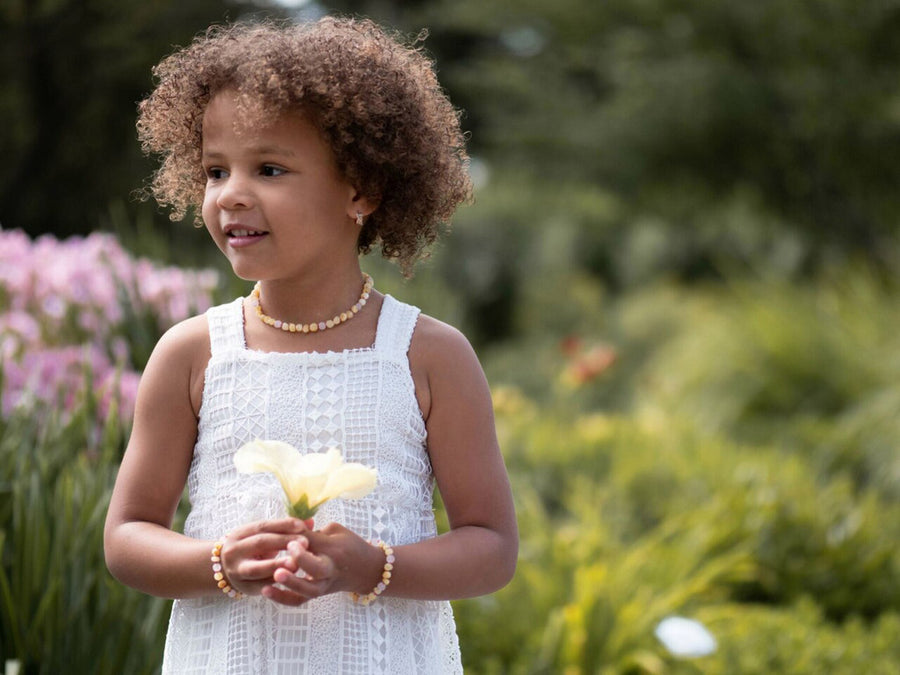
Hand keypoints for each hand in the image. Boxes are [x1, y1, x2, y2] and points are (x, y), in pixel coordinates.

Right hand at [218, 517, 310, 596]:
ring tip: (296, 563)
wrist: (224, 570)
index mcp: (239, 534)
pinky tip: (290, 579)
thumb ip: (284, 529)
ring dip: (277, 565)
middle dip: (283, 542)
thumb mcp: (262, 536)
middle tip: (305, 542)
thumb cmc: (251, 549)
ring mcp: (237, 571)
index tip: (302, 525)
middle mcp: (235, 551)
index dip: (283, 525)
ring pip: (257, 568)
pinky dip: (276, 582)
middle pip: (260, 543)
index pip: (262, 526)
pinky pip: (261, 586)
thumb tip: (309, 521)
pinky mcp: (244, 588)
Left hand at [262, 522, 385, 605]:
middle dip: (302, 560)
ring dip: (290, 584)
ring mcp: (324, 584)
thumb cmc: (350, 545)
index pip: (318, 543)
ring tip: (273, 576)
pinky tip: (266, 591)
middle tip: (287, 551)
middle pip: (317, 568)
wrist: (367, 570)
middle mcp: (331, 569)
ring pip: (308, 590)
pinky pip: (300, 600)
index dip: (303, 537)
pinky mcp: (317, 594)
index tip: (290, 534)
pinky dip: (283, 598)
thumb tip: (290, 531)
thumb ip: (314, 532)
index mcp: (336, 549)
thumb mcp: (336, 531)